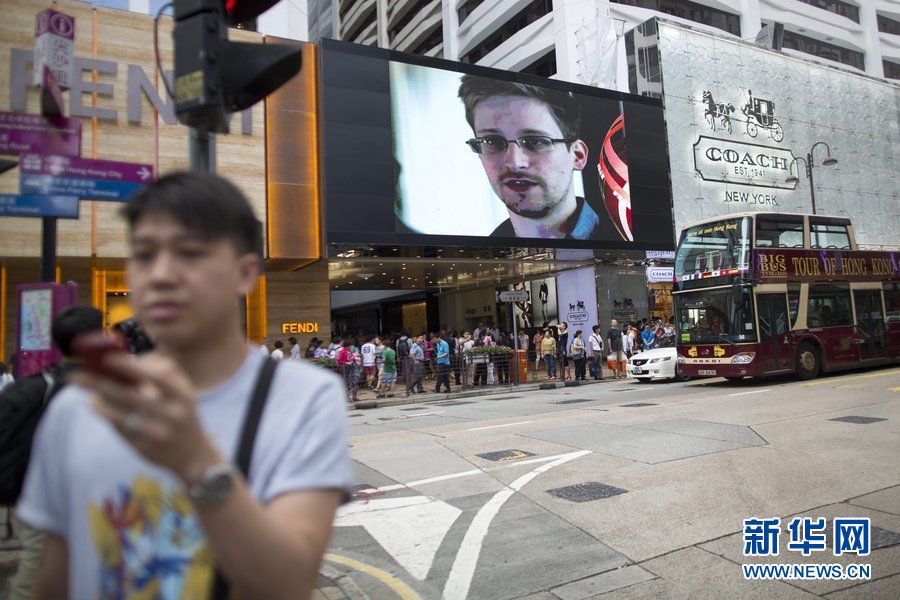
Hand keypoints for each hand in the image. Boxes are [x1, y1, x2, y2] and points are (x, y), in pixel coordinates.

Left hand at [73, 353, 221, 485]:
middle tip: (76, 375)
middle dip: (100, 384)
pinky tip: (98, 406)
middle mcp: (172, 414)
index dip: (131, 368)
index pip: (156, 377)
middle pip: (130, 396)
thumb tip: (130, 360)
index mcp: (183, 395)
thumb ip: (165, 373)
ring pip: (121, 415)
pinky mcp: (146, 448)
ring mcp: (158, 433)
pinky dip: (107, 416)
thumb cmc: (183, 415)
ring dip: (99, 402)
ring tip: (88, 393)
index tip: (107, 359)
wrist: (194, 456)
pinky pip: (121, 430)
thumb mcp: (184, 393)